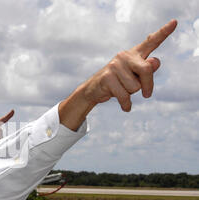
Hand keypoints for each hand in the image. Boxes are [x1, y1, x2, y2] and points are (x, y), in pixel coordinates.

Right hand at [59, 20, 176, 130]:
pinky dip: (126, 104)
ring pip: (134, 87)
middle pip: (146, 70)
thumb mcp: (135, 76)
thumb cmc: (119, 82)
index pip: (151, 42)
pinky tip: (126, 107)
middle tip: (147, 94)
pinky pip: (124, 96)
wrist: (93, 89)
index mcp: (135, 53)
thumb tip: (154, 61)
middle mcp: (124, 56)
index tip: (174, 23)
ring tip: (121, 90)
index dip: (163, 32)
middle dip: (148, 85)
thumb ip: (147, 70)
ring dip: (131, 94)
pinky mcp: (107, 77)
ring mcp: (114, 66)